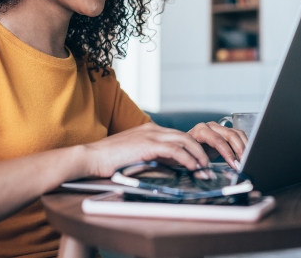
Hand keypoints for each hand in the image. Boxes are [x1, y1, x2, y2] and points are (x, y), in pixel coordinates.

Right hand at [83, 122, 210, 177]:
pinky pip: (175, 151)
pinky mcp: (148, 145)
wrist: (91, 157)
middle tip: (209, 166)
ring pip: (184, 141)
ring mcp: (150, 135)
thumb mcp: (135, 155)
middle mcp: (153, 129)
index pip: (178, 137)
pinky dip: (187, 159)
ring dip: (198, 156)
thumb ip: (152, 156)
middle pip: (185, 136)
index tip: (202, 162)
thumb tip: (169, 167)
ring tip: (206, 170)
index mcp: (150, 131)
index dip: (192, 149)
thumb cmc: (109, 160)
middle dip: (201, 151)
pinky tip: (193, 168)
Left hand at [187, 122, 247, 168]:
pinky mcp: (225, 132)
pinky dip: (244, 145)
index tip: (234, 164)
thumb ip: (199, 165)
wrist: (185, 148)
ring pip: (237, 134)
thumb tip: (207, 174)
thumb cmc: (187, 153)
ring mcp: (219, 128)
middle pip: (230, 135)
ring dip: (244, 147)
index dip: (227, 152)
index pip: (218, 140)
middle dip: (239, 150)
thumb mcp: (190, 159)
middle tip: (243, 163)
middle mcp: (210, 126)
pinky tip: (245, 155)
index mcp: (200, 131)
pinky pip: (239, 135)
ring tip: (246, 160)